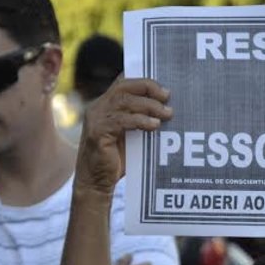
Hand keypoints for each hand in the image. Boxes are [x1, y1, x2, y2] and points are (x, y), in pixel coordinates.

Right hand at [75, 78, 172, 194]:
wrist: (96, 183)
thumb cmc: (115, 160)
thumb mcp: (129, 135)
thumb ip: (140, 120)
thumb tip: (166, 111)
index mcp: (105, 104)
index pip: (124, 83)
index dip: (144, 81)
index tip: (164, 89)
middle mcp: (98, 108)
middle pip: (124, 87)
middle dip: (148, 88)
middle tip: (167, 97)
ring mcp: (96, 119)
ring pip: (124, 101)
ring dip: (149, 105)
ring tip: (167, 113)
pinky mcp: (97, 133)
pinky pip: (122, 120)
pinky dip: (140, 121)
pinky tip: (155, 125)